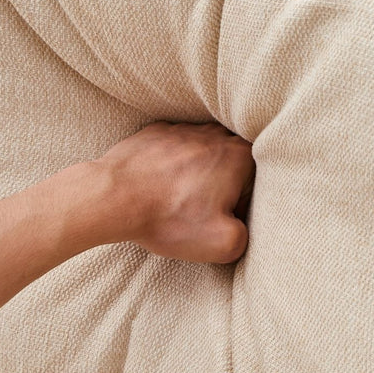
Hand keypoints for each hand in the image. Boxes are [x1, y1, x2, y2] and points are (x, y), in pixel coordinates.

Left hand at [95, 121, 254, 263]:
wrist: (114, 196)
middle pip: (232, 160)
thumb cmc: (168, 217)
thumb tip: (242, 230)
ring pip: (203, 151)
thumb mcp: (222, 243)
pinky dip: (171, 165)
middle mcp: (214, 134)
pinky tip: (160, 185)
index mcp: (238, 155)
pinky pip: (174, 148)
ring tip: (179, 198)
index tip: (227, 215)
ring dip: (197, 173)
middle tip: (204, 208)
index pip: (259, 175)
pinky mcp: (155, 132)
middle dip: (224, 184)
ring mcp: (182, 129)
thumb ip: (247, 237)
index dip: (246, 200)